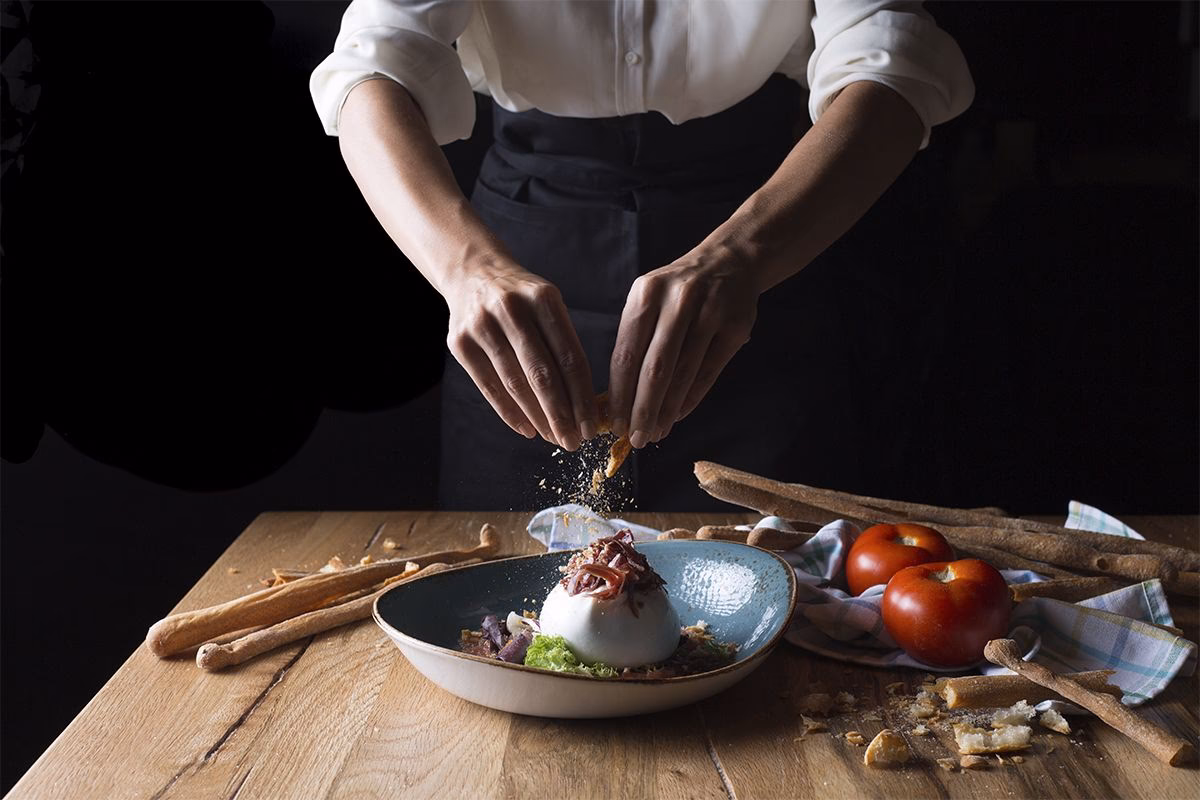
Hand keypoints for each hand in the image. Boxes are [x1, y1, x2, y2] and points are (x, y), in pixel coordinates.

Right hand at [444, 261, 595, 449]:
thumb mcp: (548, 305)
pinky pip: (488, 386)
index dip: (582, 396)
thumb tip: (585, 402)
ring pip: (515, 383)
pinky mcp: (459, 342)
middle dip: (561, 415)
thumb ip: (565, 344)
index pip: (569, 357)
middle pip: (542, 374)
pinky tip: (527, 429)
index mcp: (544, 299)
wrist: (473, 272)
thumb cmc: (522, 299)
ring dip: (537, 418)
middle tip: (573, 442)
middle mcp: (512, 309)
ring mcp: (482, 325)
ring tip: (553, 438)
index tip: (591, 426)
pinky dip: (509, 412)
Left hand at [607, 253, 759, 448]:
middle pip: (655, 368)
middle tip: (636, 438)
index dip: (619, 394)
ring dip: (668, 409)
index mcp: (646, 294)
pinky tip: (679, 415)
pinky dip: (692, 397)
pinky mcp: (735, 326)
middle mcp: (677, 301)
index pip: (627, 354)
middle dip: (642, 409)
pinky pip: (709, 371)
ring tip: (656, 432)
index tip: (614, 423)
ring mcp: (710, 312)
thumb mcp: (649, 300)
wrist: (729, 261)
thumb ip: (634, 341)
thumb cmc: (677, 292)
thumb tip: (616, 399)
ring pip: (684, 373)